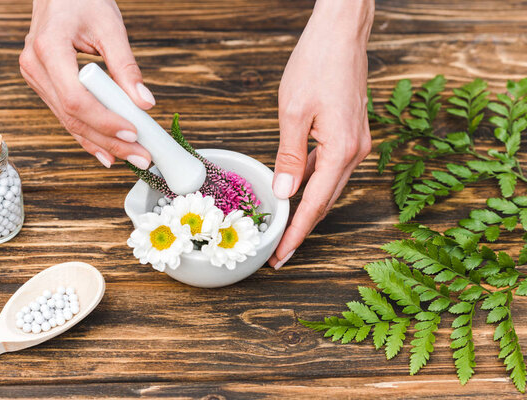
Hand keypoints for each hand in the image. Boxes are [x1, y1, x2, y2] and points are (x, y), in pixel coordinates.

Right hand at [20, 0, 153, 168]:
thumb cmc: (81, 0)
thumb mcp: (110, 27)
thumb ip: (126, 67)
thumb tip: (144, 103)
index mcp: (48, 48)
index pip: (76, 98)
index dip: (105, 121)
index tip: (133, 133)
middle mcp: (35, 67)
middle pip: (73, 117)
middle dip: (109, 141)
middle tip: (141, 157)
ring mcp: (37, 78)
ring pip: (69, 122)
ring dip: (102, 143)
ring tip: (131, 157)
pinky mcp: (45, 85)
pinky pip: (67, 116)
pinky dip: (89, 134)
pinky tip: (108, 152)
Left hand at [269, 0, 374, 269]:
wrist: (342, 34)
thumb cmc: (317, 65)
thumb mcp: (293, 113)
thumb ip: (290, 157)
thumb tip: (286, 191)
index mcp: (342, 150)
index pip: (315, 204)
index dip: (297, 232)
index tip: (282, 255)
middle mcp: (355, 151)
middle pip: (325, 201)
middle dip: (302, 227)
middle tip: (280, 250)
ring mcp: (356, 142)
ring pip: (328, 185)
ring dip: (307, 206)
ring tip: (285, 225)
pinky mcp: (351, 133)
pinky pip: (330, 167)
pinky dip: (313, 181)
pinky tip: (296, 186)